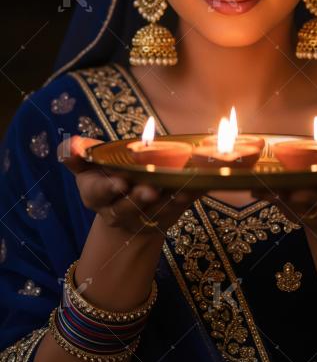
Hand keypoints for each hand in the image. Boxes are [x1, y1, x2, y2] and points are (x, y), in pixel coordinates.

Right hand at [57, 136, 204, 236]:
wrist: (126, 216)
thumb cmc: (106, 178)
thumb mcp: (89, 168)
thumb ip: (79, 155)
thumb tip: (70, 144)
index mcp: (97, 195)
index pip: (100, 193)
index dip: (109, 189)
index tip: (120, 182)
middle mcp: (119, 210)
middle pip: (129, 206)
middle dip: (140, 198)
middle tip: (150, 189)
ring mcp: (145, 216)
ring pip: (157, 209)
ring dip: (169, 198)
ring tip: (179, 186)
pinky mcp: (169, 215)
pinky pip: (182, 204)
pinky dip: (192, 194)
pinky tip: (202, 183)